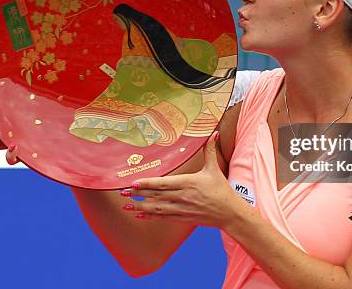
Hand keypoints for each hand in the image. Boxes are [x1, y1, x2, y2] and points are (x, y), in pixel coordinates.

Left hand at [121, 131, 248, 228]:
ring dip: (140, 207)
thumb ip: (210, 150)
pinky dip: (149, 216)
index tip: (134, 182)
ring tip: (125, 205)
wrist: (229, 213)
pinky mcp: (181, 217)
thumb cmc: (221, 190)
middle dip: (138, 194)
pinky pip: (162, 217)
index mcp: (188, 183)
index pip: (164, 184)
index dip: (148, 184)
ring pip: (156, 208)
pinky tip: (139, 214)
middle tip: (122, 192)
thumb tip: (214, 133)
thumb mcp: (214, 169)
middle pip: (155, 196)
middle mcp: (182, 197)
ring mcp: (181, 209)